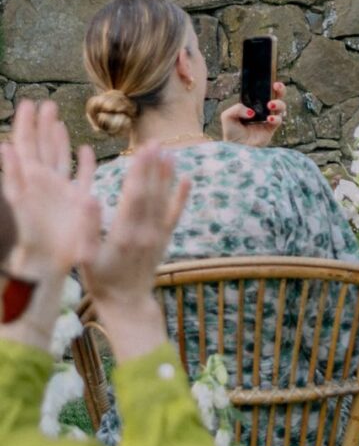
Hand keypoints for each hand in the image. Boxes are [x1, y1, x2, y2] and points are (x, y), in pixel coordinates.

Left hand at [1, 100, 100, 287]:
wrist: (46, 266)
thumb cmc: (29, 239)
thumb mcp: (18, 204)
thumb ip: (13, 176)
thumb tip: (4, 147)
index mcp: (29, 179)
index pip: (25, 145)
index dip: (26, 125)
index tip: (28, 103)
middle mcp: (43, 182)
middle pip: (42, 148)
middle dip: (42, 126)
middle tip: (44, 104)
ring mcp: (60, 191)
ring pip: (59, 158)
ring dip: (58, 139)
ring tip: (57, 121)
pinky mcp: (76, 202)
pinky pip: (81, 177)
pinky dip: (84, 163)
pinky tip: (86, 151)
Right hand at [82, 145, 187, 360]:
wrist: (127, 303)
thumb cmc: (100, 280)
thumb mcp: (85, 258)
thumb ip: (87, 228)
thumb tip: (90, 197)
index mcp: (124, 234)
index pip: (134, 196)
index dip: (139, 172)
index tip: (142, 150)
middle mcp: (145, 232)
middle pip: (150, 193)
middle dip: (153, 166)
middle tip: (155, 142)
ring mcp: (157, 235)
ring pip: (163, 200)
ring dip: (166, 175)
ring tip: (169, 152)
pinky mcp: (164, 240)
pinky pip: (175, 215)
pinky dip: (181, 197)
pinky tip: (187, 179)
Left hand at [218, 82, 285, 145]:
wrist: (235, 148)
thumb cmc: (231, 132)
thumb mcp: (227, 116)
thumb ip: (237, 108)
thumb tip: (252, 111)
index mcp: (254, 104)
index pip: (264, 91)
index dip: (268, 84)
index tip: (270, 79)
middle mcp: (263, 110)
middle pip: (277, 95)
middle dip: (280, 89)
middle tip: (276, 85)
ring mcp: (269, 118)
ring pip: (281, 106)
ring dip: (278, 103)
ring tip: (269, 104)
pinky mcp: (272, 128)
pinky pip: (279, 120)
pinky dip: (275, 117)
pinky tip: (268, 118)